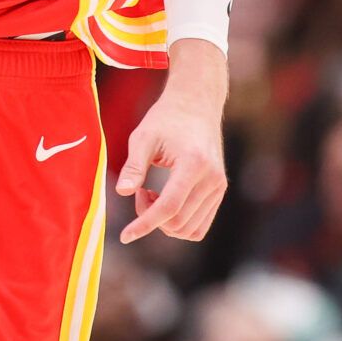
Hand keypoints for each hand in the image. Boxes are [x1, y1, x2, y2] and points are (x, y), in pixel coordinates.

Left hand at [117, 40, 227, 242]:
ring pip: (189, 229)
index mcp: (194, 164)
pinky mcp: (219, 192)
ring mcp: (219, 187)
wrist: (196, 104)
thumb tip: (122, 192)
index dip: (145, 224)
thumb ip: (134, 166)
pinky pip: (198, 226)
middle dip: (150, 216)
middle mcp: (212, 179)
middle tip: (138, 190)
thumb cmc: (166, 118)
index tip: (124, 236)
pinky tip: (164, 200)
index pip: (169, 207)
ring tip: (150, 193)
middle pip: (177, 221)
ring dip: (164, 221)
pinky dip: (177, 223)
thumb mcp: (143, 137)